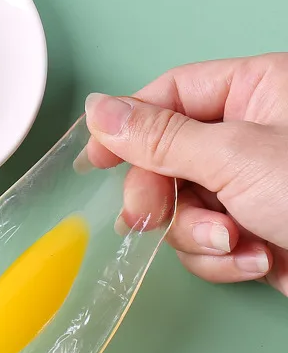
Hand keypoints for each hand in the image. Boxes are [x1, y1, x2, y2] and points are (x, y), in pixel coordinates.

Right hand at [84, 52, 287, 295]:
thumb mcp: (235, 157)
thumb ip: (160, 136)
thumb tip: (100, 110)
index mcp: (254, 91)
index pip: (167, 95)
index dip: (127, 127)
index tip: (96, 160)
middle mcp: (249, 134)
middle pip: (165, 157)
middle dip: (162, 197)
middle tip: (150, 218)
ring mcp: (250, 185)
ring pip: (181, 207)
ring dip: (198, 235)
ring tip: (236, 242)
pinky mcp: (252, 229)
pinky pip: (205, 240)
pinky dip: (222, 259)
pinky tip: (256, 261)